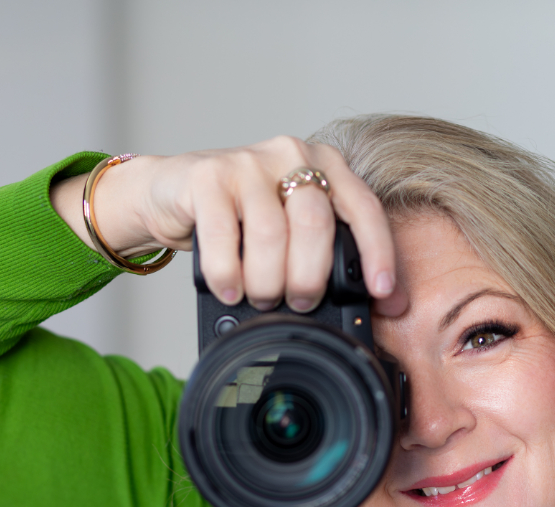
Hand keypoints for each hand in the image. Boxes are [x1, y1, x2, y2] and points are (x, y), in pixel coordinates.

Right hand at [50, 137, 405, 315]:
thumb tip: (374, 304)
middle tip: (300, 302)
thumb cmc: (241, 217)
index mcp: (326, 165)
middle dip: (310, 278)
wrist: (171, 192)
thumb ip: (326, 250)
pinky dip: (228, 273)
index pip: (366, 209)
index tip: (383, 295)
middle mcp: (292, 155)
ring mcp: (249, 162)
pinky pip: (224, 236)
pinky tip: (230, 289)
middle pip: (316, 225)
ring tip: (261, 297)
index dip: (379, 255)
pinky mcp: (208, 176)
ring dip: (267, 281)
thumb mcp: (292, 227)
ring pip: (271, 234)